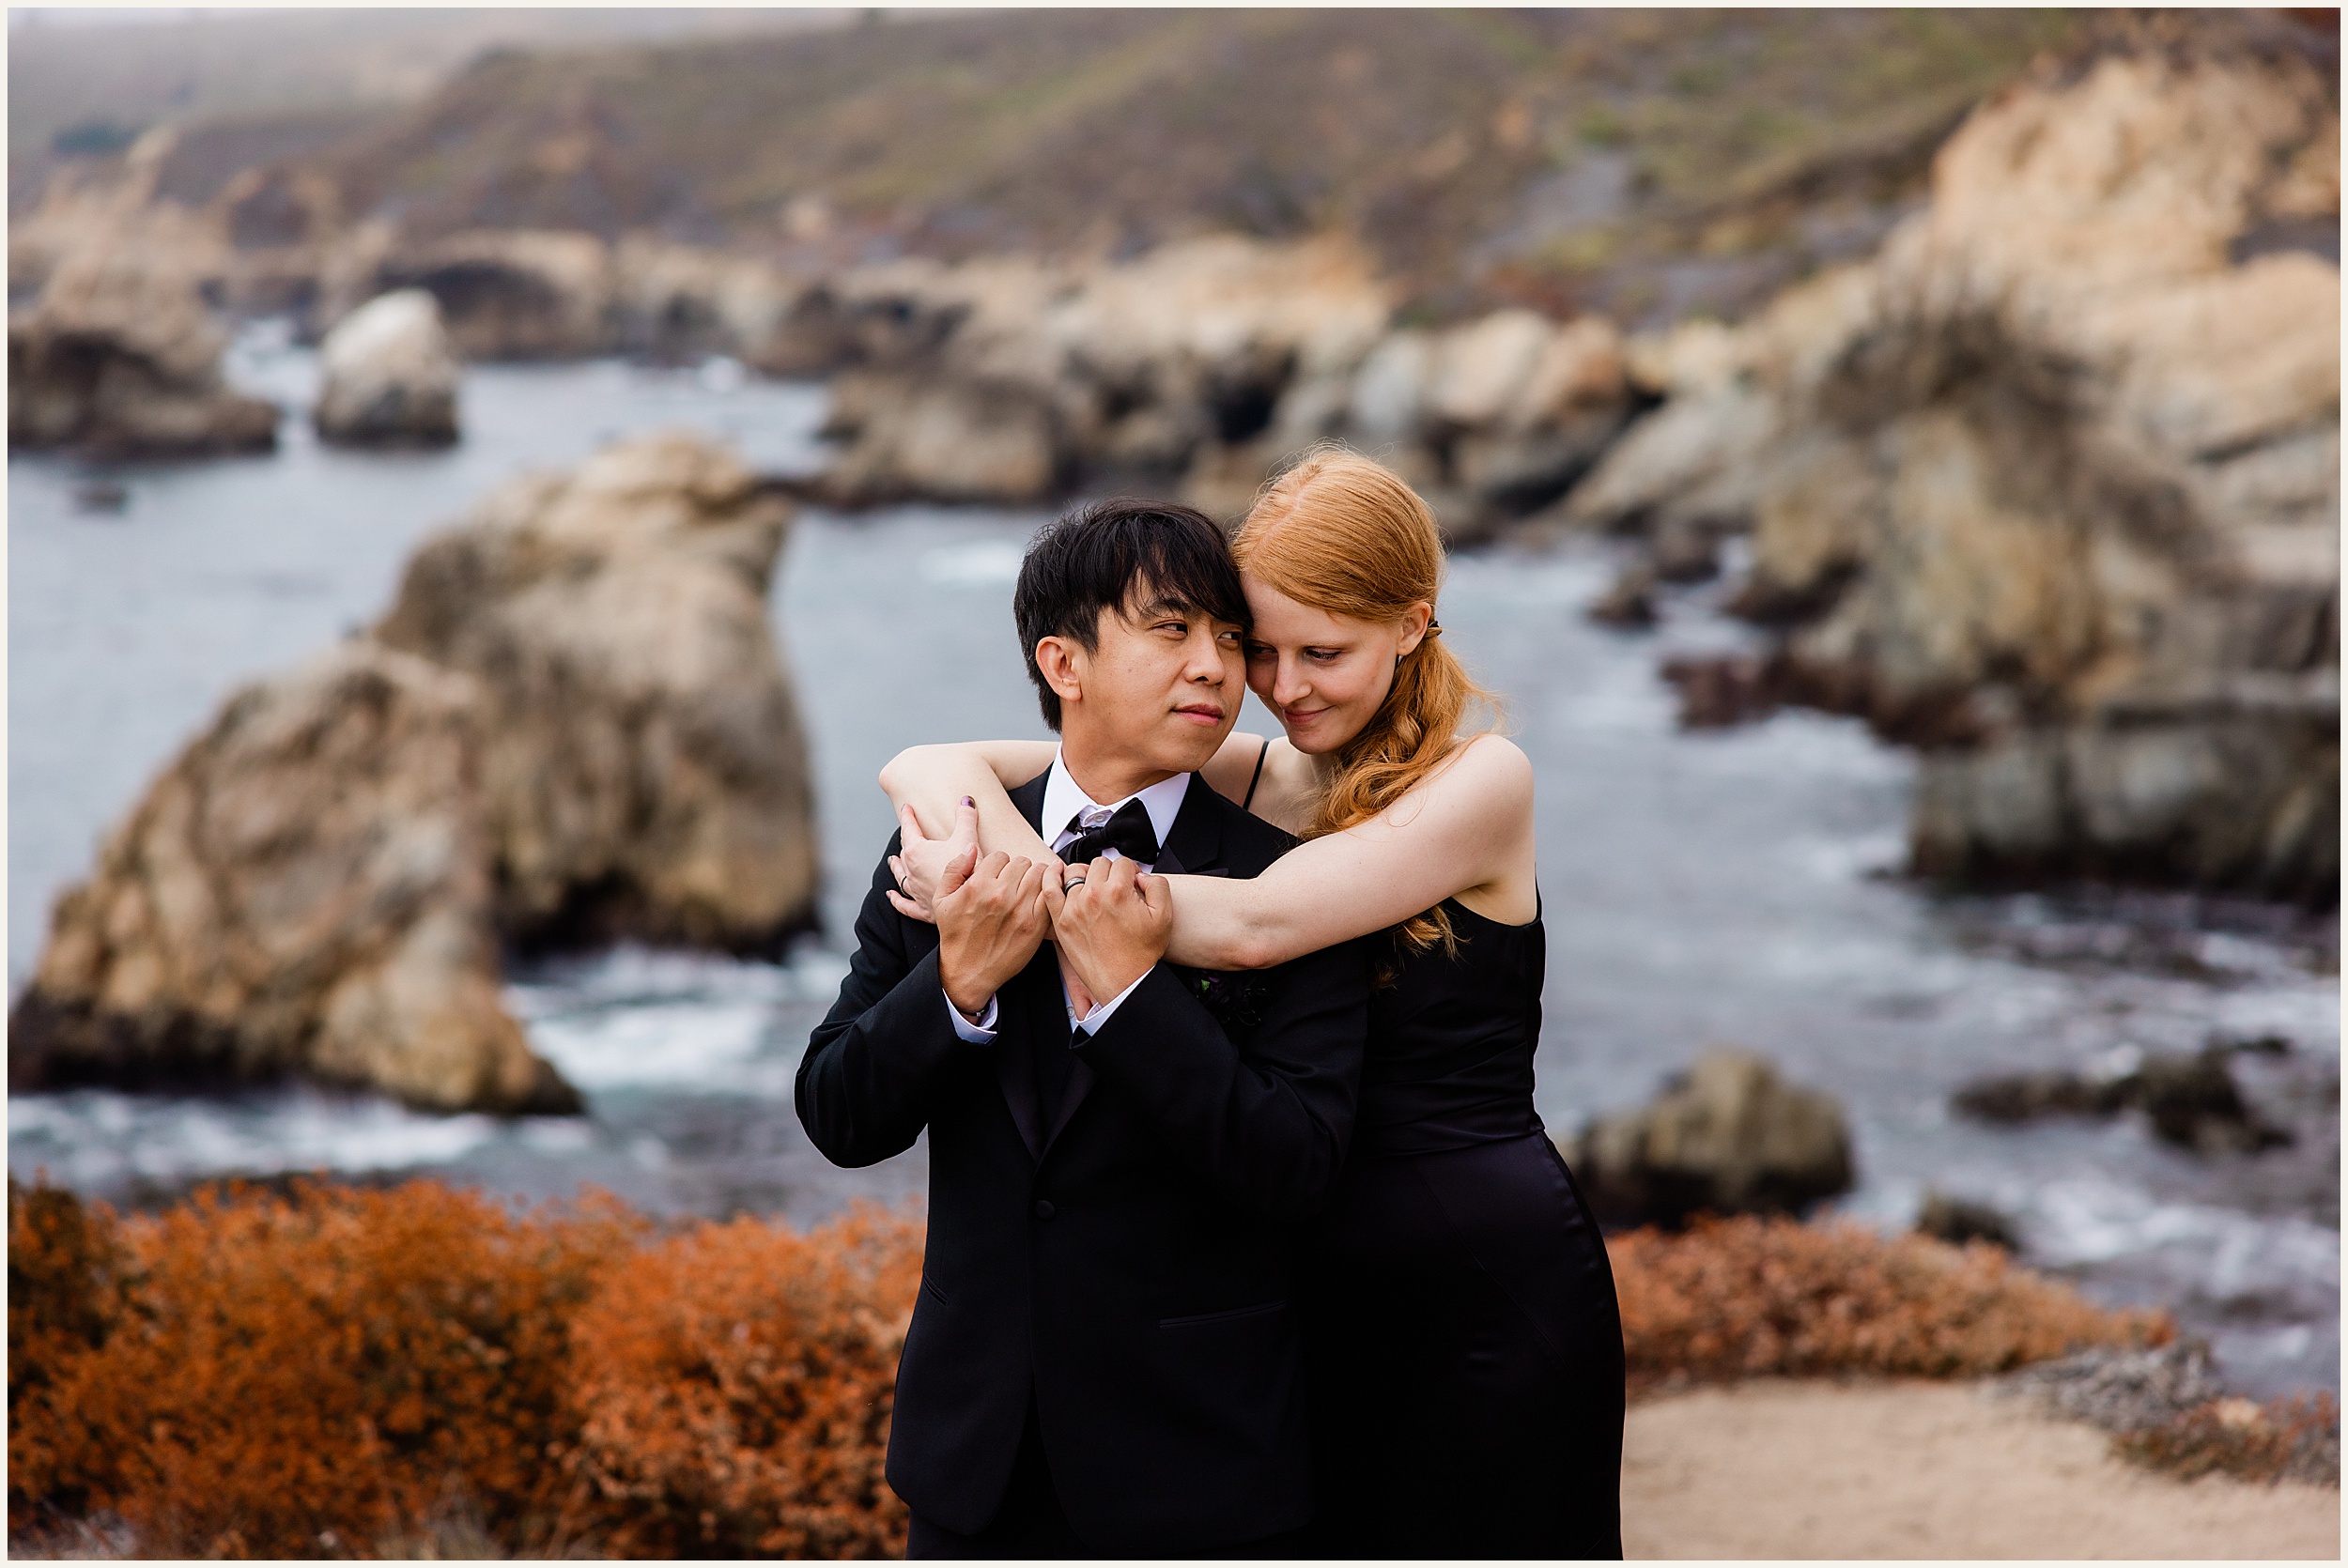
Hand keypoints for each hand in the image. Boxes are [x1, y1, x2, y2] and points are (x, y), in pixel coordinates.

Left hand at [887, 797, 978, 924]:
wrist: (973, 901)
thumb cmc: (969, 870)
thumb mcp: (968, 837)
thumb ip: (966, 817)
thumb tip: (966, 801)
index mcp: (917, 851)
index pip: (908, 828)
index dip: (907, 816)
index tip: (906, 809)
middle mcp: (911, 871)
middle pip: (903, 851)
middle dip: (904, 840)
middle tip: (906, 832)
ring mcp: (915, 890)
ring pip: (900, 876)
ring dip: (896, 867)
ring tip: (892, 861)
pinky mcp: (923, 908)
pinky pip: (905, 904)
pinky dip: (897, 899)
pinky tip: (891, 896)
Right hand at [936, 850, 1050, 1015]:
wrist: (968, 971)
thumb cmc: (956, 937)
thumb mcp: (941, 900)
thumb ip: (955, 869)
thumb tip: (971, 849)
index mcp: (978, 886)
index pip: (1000, 856)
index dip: (999, 865)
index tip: (998, 876)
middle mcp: (1000, 895)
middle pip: (1021, 862)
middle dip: (1017, 869)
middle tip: (1013, 882)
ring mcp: (1020, 910)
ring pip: (1039, 873)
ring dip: (1034, 878)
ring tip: (1027, 888)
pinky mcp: (1035, 924)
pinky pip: (1050, 894)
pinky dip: (1049, 891)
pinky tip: (1042, 895)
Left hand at [1042, 857, 1171, 1013]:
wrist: (1124, 982)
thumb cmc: (1142, 953)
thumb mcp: (1164, 916)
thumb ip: (1157, 885)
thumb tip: (1140, 875)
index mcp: (1118, 891)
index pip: (1122, 863)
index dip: (1130, 871)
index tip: (1131, 882)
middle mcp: (1094, 896)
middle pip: (1099, 864)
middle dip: (1110, 873)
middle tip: (1115, 889)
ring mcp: (1074, 907)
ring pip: (1076, 872)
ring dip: (1086, 875)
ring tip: (1094, 887)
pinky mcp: (1061, 920)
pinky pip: (1049, 888)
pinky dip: (1051, 876)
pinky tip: (1058, 872)